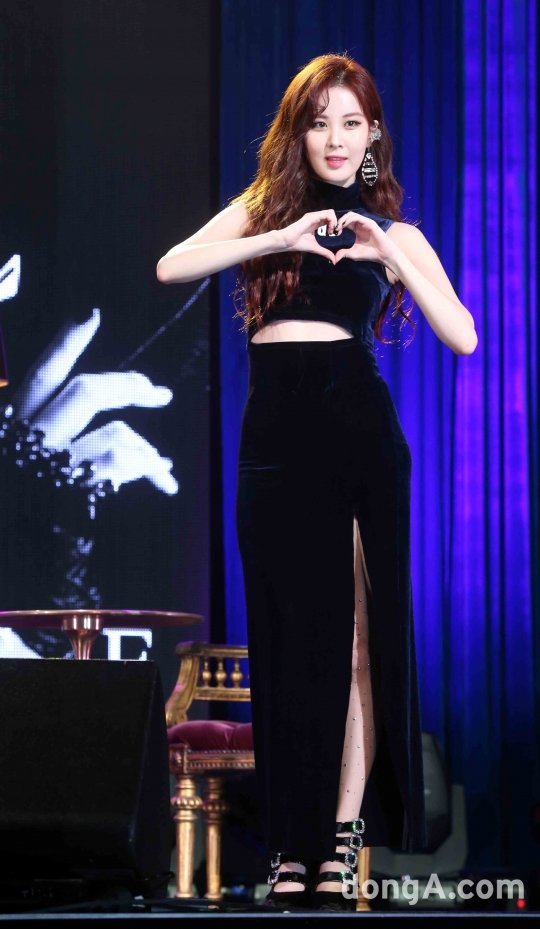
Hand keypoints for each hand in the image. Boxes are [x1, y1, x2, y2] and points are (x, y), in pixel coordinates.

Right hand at [11, 308, 178, 494]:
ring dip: (146, 447)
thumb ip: (53, 433)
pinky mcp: (74, 494)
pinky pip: (120, 468)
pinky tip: (161, 477)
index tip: (92, 314)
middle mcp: (33, 440)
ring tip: (162, 464)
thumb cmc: (25, 508)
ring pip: (114, 434)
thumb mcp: (26, 458)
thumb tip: (120, 436)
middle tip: (160, 394)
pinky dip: (146, 468)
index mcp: (17, 425)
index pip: (43, 374)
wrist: (13, 564)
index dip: (67, 342)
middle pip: (87, 392)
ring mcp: (53, 467)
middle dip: (131, 387)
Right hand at [278, 210, 338, 261]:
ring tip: (332, 232)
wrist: (288, 242)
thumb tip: (334, 260)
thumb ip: (325, 252)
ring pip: (330, 212)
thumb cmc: (299, 244)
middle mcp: (316, 218)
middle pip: (331, 214)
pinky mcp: (312, 217)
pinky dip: (332, 221)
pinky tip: (329, 230)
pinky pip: (326, 214)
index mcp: (316, 223)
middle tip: (336, 233)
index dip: (335, 225)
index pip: (330, 219)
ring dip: (335, 222)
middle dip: (337, 222)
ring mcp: (314, 216)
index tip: (336, 235)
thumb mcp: (316, 248)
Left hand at [333, 212, 398, 265]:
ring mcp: (365, 222)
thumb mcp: (353, 254)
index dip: (338, 225)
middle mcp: (361, 224)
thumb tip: (334, 259)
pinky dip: (350, 220)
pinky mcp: (369, 223)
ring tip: (338, 227)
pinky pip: (358, 217)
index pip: (345, 223)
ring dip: (343, 219)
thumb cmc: (370, 254)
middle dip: (339, 221)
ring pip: (351, 215)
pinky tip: (345, 226)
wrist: (382, 255)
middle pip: (347, 216)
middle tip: (334, 229)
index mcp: (356, 230)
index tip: (333, 233)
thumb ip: (344, 253)